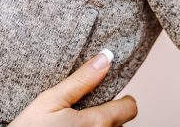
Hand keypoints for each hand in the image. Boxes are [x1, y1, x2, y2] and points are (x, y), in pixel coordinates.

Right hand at [9, 50, 137, 126]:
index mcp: (95, 123)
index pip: (129, 108)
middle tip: (84, 109)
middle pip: (121, 123)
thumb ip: (81, 80)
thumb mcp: (50, 100)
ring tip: (75, 123)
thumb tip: (106, 58)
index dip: (122, 99)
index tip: (108, 96)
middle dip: (108, 114)